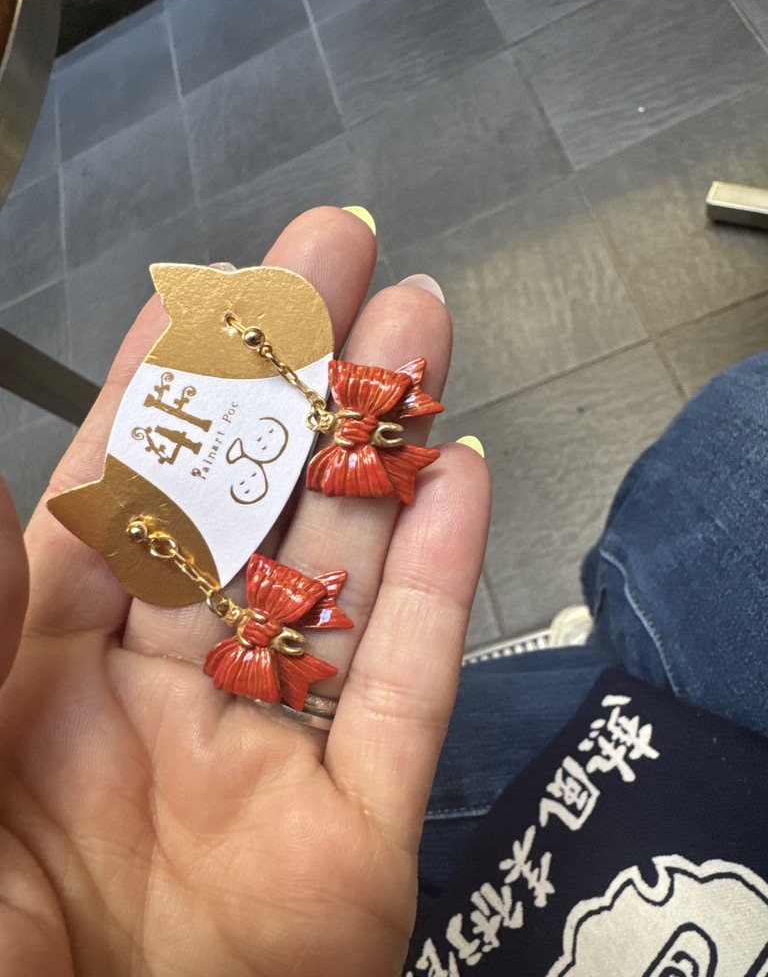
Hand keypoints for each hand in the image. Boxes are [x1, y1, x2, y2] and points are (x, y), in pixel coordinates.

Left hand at [0, 208, 490, 975]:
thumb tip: (6, 491)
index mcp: (47, 674)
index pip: (124, 491)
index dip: (174, 379)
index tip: (223, 285)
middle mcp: (164, 697)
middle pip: (247, 504)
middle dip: (298, 375)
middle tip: (346, 257)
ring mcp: (266, 761)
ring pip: (338, 574)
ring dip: (380, 448)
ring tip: (422, 329)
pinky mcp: (354, 837)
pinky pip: (405, 693)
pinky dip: (440, 585)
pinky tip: (464, 483)